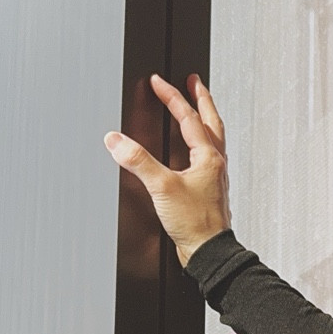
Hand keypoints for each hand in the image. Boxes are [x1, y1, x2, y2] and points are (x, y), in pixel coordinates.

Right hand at [104, 73, 231, 265]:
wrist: (209, 253)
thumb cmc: (195, 225)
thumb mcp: (162, 187)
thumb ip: (138, 162)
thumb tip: (116, 140)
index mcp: (208, 157)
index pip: (189, 117)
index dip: (171, 97)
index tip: (158, 82)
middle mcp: (215, 163)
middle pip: (211, 121)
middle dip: (200, 98)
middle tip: (192, 81)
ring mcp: (214, 176)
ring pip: (212, 137)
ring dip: (203, 118)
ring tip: (195, 107)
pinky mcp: (209, 190)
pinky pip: (207, 155)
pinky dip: (200, 142)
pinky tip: (191, 150)